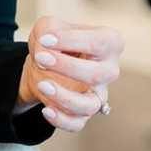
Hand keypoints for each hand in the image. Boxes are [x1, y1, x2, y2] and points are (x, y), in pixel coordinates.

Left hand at [17, 17, 123, 133]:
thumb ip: (48, 30)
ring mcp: (98, 94)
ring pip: (90, 105)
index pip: (99, 42)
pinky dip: (61, 120)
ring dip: (64, 97)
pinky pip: (77, 123)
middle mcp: (109, 70)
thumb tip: (46, 49)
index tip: (45, 39)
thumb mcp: (48, 26)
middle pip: (97, 75)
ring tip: (42, 85)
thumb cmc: (53, 41)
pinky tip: (46, 110)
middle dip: (67, 67)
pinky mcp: (84, 113)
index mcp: (110, 43)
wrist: (42, 64)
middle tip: (41, 58)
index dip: (72, 41)